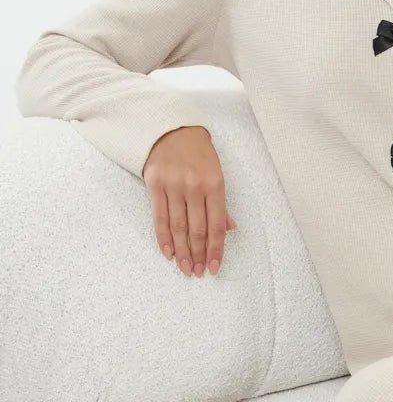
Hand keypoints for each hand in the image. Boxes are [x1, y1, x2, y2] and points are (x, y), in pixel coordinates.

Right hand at [143, 125, 237, 276]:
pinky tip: (168, 252)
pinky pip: (159, 217)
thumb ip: (220, 204)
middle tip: (198, 272)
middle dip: (198, 254)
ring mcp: (173, 186)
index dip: (215, 249)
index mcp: (215, 185)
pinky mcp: (154, 184)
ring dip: (182, 251)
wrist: (171, 128)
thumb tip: (228, 230)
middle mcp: (194, 187)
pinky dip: (163, 237)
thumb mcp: (216, 174)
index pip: (216, 225)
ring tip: (185, 268)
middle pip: (197, 229)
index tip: (214, 267)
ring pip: (178, 226)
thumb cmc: (198, 153)